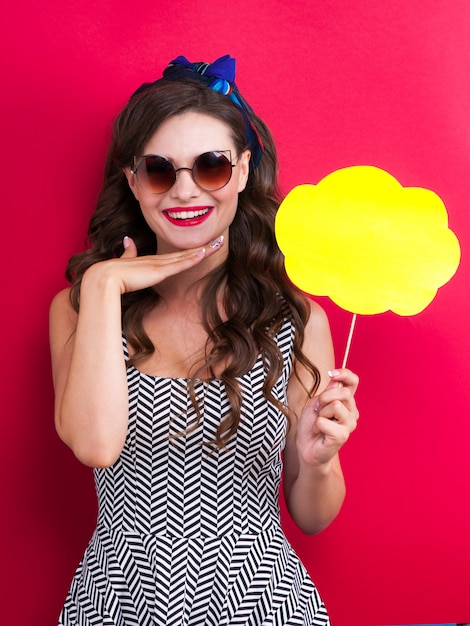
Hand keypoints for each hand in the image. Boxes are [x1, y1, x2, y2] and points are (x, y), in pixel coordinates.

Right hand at [83, 234, 224, 294]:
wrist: (103, 278)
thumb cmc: (111, 274)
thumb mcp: (124, 262)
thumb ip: (128, 253)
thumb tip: (128, 241)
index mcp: (152, 261)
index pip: (177, 255)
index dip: (192, 249)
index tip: (205, 245)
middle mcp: (159, 260)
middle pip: (187, 252)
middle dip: (205, 246)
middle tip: (220, 239)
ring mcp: (160, 265)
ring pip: (188, 256)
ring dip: (205, 250)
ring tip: (220, 242)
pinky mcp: (159, 271)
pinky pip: (181, 264)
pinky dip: (194, 258)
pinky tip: (205, 252)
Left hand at [296, 368, 358, 467]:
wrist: (307, 448)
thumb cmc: (312, 425)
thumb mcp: (316, 403)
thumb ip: (328, 391)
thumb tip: (336, 380)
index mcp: (347, 402)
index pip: (353, 382)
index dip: (345, 374)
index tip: (331, 373)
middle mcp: (352, 412)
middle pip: (342, 392)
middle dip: (324, 398)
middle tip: (318, 411)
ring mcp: (350, 424)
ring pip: (335, 405)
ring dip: (321, 413)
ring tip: (319, 423)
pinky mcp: (343, 436)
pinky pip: (325, 421)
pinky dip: (317, 425)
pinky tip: (319, 432)